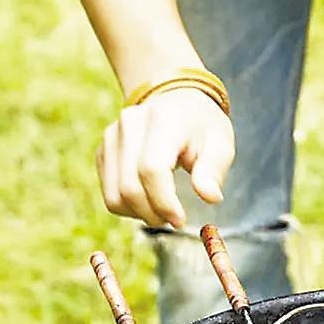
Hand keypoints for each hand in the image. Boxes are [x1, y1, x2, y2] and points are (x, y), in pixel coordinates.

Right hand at [97, 88, 235, 228]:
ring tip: (162, 211)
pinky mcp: (104, 151)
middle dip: (153, 214)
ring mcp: (113, 137)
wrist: (176, 102)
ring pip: (115, 195)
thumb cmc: (201, 127)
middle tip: (174, 220)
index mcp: (163, 119)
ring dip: (140, 214)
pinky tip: (149, 202)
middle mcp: (131, 124)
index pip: (152, 169)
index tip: (181, 220)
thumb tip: (210, 196)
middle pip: (130, 187)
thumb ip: (213, 171)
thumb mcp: (220, 145)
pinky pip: (110, 194)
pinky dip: (129, 208)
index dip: (164, 202)